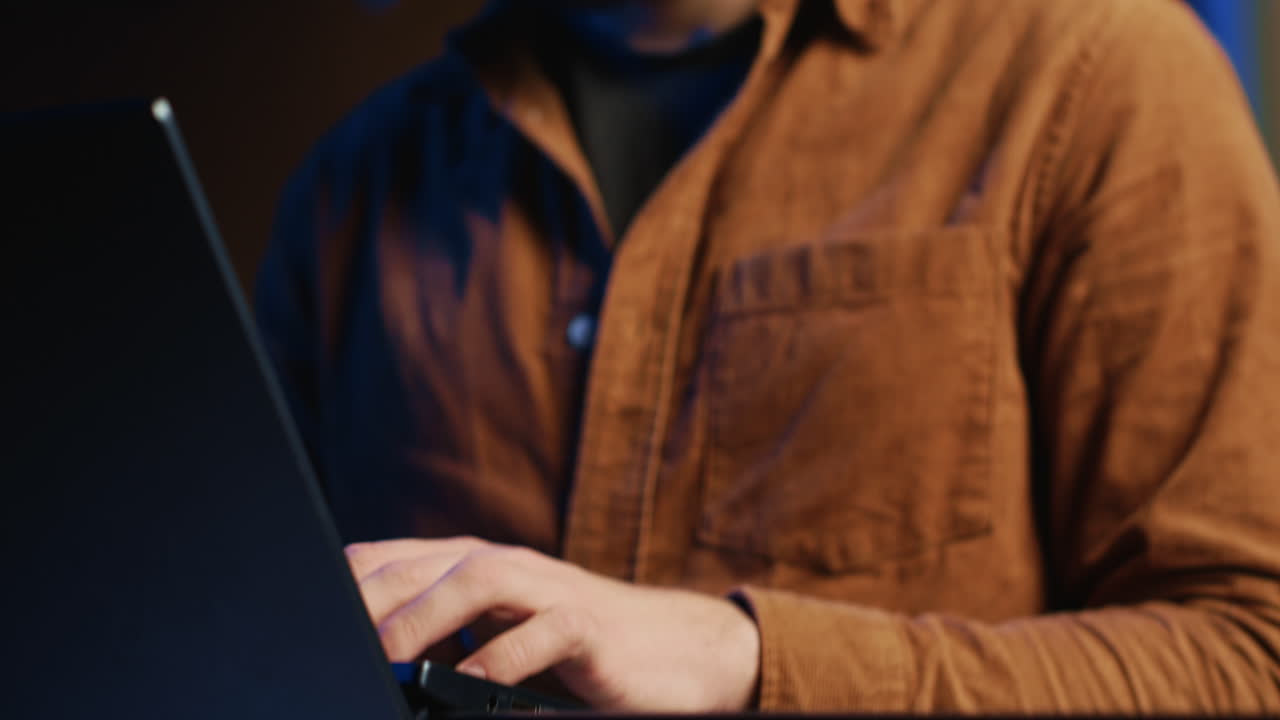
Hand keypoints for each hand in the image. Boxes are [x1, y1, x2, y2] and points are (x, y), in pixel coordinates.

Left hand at [345, 536, 760, 710]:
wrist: (673, 650)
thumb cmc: (574, 647)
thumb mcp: (496, 637)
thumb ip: (440, 637)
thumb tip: (369, 661)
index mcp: (473, 566)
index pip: (392, 560)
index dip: (344, 584)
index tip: (301, 618)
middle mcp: (506, 566)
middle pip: (424, 564)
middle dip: (369, 598)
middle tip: (327, 638)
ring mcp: (550, 589)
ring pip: (477, 581)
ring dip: (425, 616)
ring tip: (386, 656)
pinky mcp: (589, 624)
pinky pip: (542, 631)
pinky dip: (501, 656)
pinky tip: (467, 685)